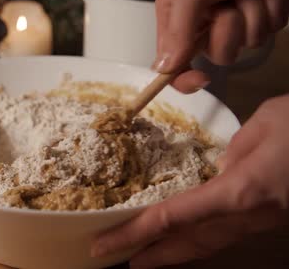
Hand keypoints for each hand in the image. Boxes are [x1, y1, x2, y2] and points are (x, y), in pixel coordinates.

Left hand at [90, 95, 288, 267]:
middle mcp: (249, 215)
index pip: (175, 217)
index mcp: (242, 192)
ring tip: (143, 257)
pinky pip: (226, 234)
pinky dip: (197, 240)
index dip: (137, 231)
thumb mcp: (265, 124)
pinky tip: (185, 239)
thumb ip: (235, 151)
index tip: (107, 242)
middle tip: (113, 259)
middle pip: (189, 242)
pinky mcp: (271, 218)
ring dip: (173, 253)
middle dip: (150, 254)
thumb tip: (220, 169)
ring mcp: (263, 221)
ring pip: (208, 243)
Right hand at [153, 0, 288, 92]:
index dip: (184, 77)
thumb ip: (176, 30)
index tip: (200, 79)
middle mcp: (206, 23)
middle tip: (227, 2)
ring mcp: (238, 20)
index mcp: (178, 18)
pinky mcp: (266, 15)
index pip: (174, 63)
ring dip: (254, 14)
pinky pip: (273, 29)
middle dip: (229, 29)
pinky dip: (274, 7)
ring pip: (250, 44)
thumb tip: (164, 67)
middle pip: (219, 55)